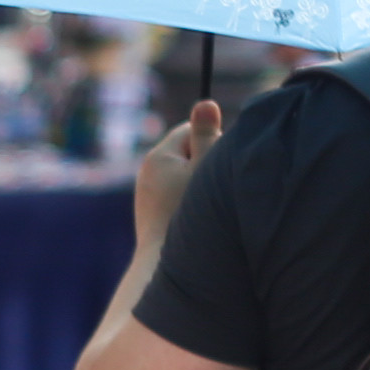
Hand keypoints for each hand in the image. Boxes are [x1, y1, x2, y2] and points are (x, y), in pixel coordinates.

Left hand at [131, 97, 222, 243]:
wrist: (165, 268)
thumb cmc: (192, 215)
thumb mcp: (206, 168)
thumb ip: (207, 135)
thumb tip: (205, 101)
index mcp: (158, 156)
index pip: (189, 130)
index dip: (211, 140)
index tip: (222, 162)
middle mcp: (147, 173)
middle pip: (185, 153)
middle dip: (203, 163)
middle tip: (217, 186)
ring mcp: (146, 195)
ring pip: (181, 178)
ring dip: (197, 186)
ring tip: (208, 207)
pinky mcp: (151, 216)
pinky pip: (174, 198)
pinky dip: (187, 203)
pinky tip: (198, 220)